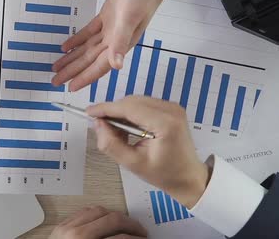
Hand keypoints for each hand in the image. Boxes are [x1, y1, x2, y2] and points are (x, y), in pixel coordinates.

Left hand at [49, 206, 146, 238]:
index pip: (119, 238)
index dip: (135, 238)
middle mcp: (76, 234)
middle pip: (111, 219)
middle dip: (130, 225)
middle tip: (140, 232)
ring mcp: (66, 228)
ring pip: (98, 210)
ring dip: (115, 216)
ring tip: (124, 225)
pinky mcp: (59, 227)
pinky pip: (83, 212)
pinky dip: (97, 214)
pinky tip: (104, 221)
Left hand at [52, 0, 174, 90]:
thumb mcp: (130, 18)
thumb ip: (120, 41)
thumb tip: (116, 65)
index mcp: (121, 43)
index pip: (99, 66)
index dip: (84, 77)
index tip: (70, 87)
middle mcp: (115, 40)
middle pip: (89, 60)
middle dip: (72, 71)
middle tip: (56, 80)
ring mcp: (111, 29)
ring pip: (87, 48)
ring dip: (72, 58)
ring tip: (57, 67)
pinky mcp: (107, 17)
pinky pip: (89, 33)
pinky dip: (78, 40)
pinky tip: (67, 46)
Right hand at [87, 96, 210, 207]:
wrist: (189, 177)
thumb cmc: (164, 174)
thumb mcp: (133, 164)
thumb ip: (111, 144)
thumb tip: (97, 124)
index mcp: (165, 123)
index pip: (129, 108)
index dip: (106, 108)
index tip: (89, 112)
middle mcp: (171, 109)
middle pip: (132, 101)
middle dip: (113, 112)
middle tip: (102, 129)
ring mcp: (173, 107)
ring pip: (137, 101)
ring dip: (122, 113)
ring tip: (117, 134)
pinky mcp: (171, 108)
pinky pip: (144, 104)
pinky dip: (132, 113)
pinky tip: (129, 130)